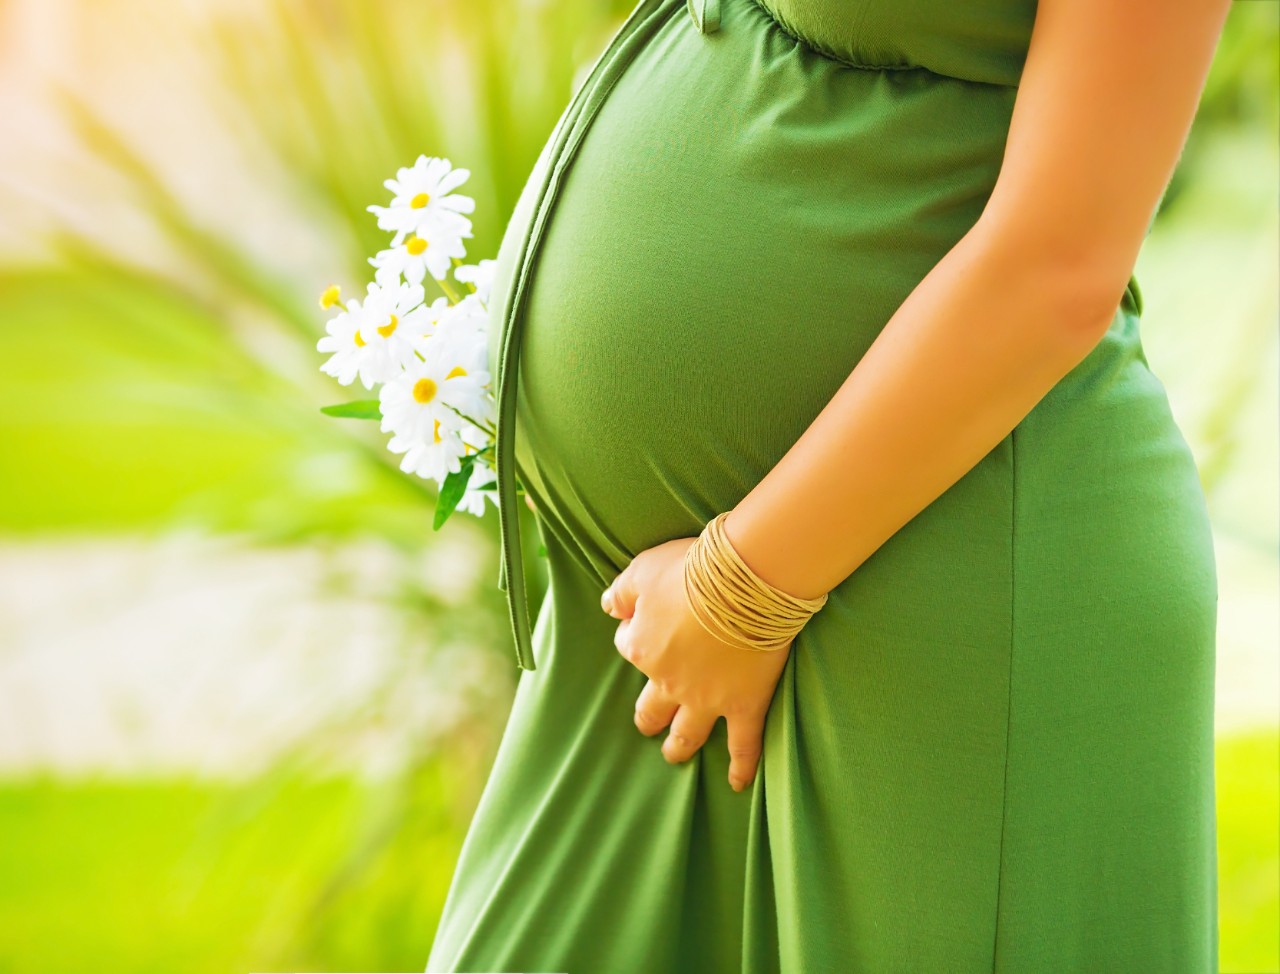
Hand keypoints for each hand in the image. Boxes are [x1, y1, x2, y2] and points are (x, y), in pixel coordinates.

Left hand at [601, 534, 790, 791]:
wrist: (743, 583)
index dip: (635, 635)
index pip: (628, 647)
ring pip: (686, 733)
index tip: (645, 625)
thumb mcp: (643, 569)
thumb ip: (621, 591)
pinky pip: (743, 745)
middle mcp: (669, 681)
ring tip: (674, 754)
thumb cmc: (692, 569)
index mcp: (642, 648)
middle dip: (647, 716)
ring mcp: (707, 698)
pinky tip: (737, 784)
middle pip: (650, 707)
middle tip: (648, 723)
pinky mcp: (745, 704)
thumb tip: (609, 607)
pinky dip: (741, 766)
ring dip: (678, 746)